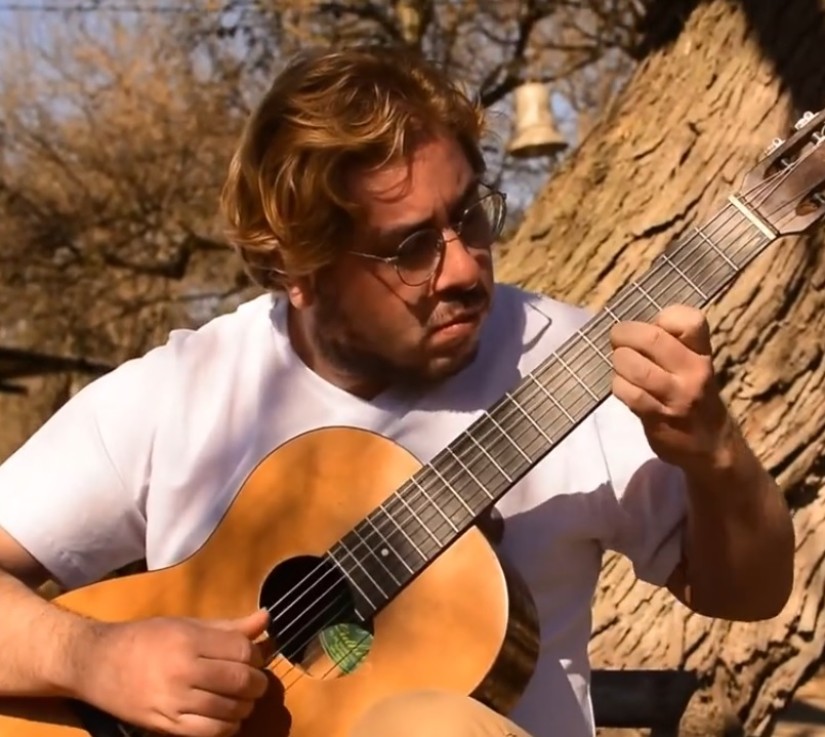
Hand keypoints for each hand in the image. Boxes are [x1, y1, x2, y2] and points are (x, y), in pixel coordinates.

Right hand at [71, 609, 270, 736]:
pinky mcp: (167, 727)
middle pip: (240, 682)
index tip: (253, 656)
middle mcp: (183, 672)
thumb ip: (229, 626)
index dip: (256, 655)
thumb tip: (266, 618)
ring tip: (241, 698)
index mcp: (189, 641)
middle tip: (254, 680)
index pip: (242, 651)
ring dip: (245, 706)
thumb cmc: (146, 638)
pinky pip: (210, 732)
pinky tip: (226, 716)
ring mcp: (174, 703)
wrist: (98, 664)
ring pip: (230, 711)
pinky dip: (228, 727)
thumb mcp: (187, 624)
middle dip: (256, 683)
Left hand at [609, 304, 731, 470]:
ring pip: (634, 366)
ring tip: (621, 364)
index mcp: (703, 352)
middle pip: (652, 338)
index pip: (690, 320)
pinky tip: (623, 386)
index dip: (665, 317)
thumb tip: (631, 327)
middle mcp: (694, 371)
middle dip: (625, 334)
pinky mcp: (659, 417)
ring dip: (619, 361)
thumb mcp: (694, 364)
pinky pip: (629, 393)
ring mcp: (677, 396)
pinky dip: (619, 385)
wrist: (711, 446)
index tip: (655, 325)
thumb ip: (671, 343)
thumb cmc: (694, 395)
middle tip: (618, 339)